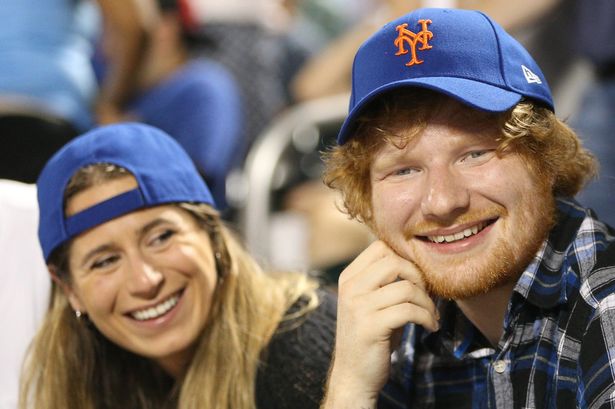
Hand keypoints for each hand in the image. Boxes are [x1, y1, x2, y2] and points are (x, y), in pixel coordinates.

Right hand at [322, 241, 438, 408]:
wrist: (353, 375)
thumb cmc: (371, 336)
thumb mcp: (373, 303)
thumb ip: (388, 282)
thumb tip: (421, 263)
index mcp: (349, 277)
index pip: (381, 247)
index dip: (405, 258)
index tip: (418, 278)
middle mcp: (350, 288)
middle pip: (394, 262)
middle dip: (419, 277)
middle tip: (428, 296)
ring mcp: (358, 306)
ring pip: (406, 288)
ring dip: (427, 302)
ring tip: (431, 315)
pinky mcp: (371, 326)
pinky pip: (409, 311)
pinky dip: (427, 318)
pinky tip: (430, 327)